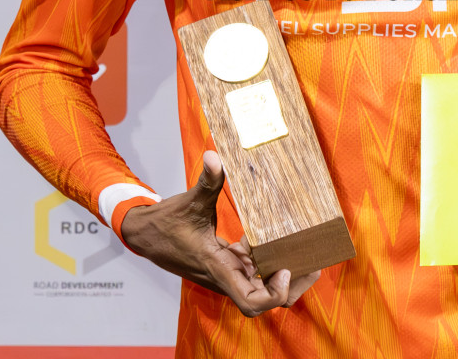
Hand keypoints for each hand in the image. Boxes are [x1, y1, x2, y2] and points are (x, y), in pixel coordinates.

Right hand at [118, 150, 319, 316]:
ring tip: (304, 252)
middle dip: (291, 287)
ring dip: (283, 276)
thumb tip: (215, 156)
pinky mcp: (227, 267)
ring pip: (262, 289)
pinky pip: (254, 274)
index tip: (284, 270)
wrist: (145, 235)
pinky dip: (269, 263)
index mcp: (218, 269)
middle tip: (311, 262)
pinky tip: (277, 241)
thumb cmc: (166, 224)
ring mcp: (227, 274)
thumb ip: (207, 181)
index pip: (251, 301)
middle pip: (265, 301)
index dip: (273, 294)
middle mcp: (226, 277)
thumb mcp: (189, 202)